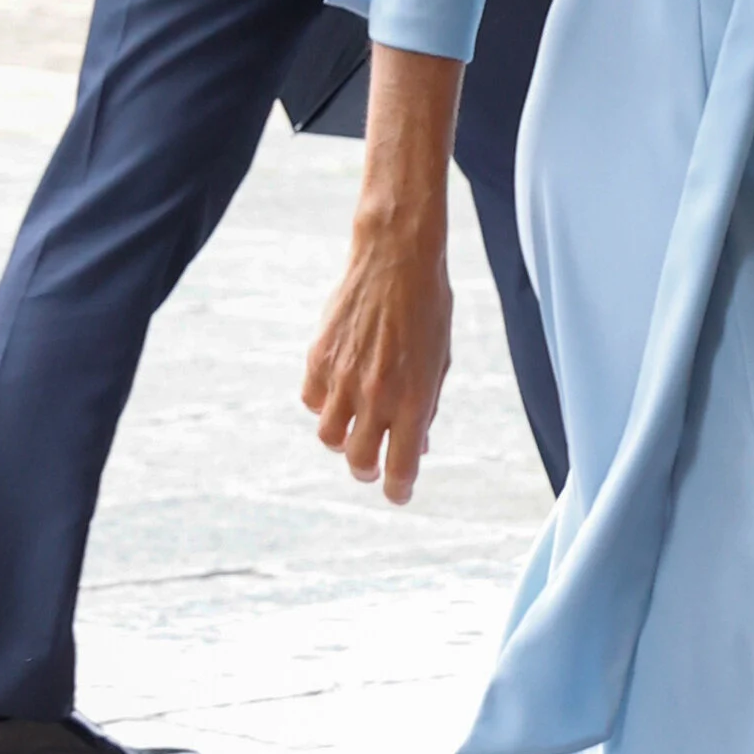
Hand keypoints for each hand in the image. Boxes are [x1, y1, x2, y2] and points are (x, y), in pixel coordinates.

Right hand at [302, 219, 452, 504]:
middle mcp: (375, 395)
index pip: (401, 467)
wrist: (396, 258)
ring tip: (355, 429)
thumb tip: (419, 445)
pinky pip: (312, 402)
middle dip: (368, 471)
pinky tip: (339, 394)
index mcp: (413, 399)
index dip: (399, 490)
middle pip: (359, 461)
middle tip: (373, 466)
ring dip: (343, 441)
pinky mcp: (319, 358)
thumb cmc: (428, 308)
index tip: (398, 494)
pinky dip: (324, 407)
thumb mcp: (440, 361)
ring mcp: (343, 377)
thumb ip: (426, 407)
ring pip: (330, 438)